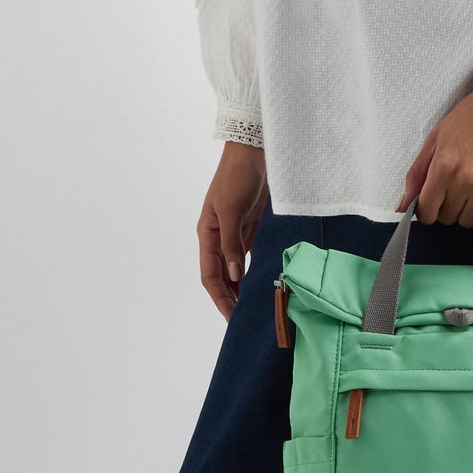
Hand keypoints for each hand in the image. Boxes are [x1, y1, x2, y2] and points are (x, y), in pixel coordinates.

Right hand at [198, 142, 268, 319]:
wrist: (254, 152)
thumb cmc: (236, 176)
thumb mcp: (230, 209)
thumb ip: (231, 243)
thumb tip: (233, 275)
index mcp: (207, 234)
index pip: (209, 274)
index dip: (219, 297)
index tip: (230, 316)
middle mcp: (219, 238)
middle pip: (222, 276)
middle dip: (230, 298)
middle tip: (244, 319)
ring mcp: (236, 233)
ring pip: (236, 269)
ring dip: (244, 287)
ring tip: (256, 307)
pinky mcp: (252, 228)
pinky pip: (252, 256)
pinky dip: (256, 270)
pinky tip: (265, 282)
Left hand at [393, 20, 472, 229]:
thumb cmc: (470, 115)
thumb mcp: (435, 138)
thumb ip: (417, 174)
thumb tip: (401, 207)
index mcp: (442, 166)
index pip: (426, 211)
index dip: (426, 211)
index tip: (432, 202)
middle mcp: (464, 178)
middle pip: (447, 217)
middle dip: (445, 209)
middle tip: (452, 192)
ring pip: (469, 221)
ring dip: (466, 214)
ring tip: (469, 195)